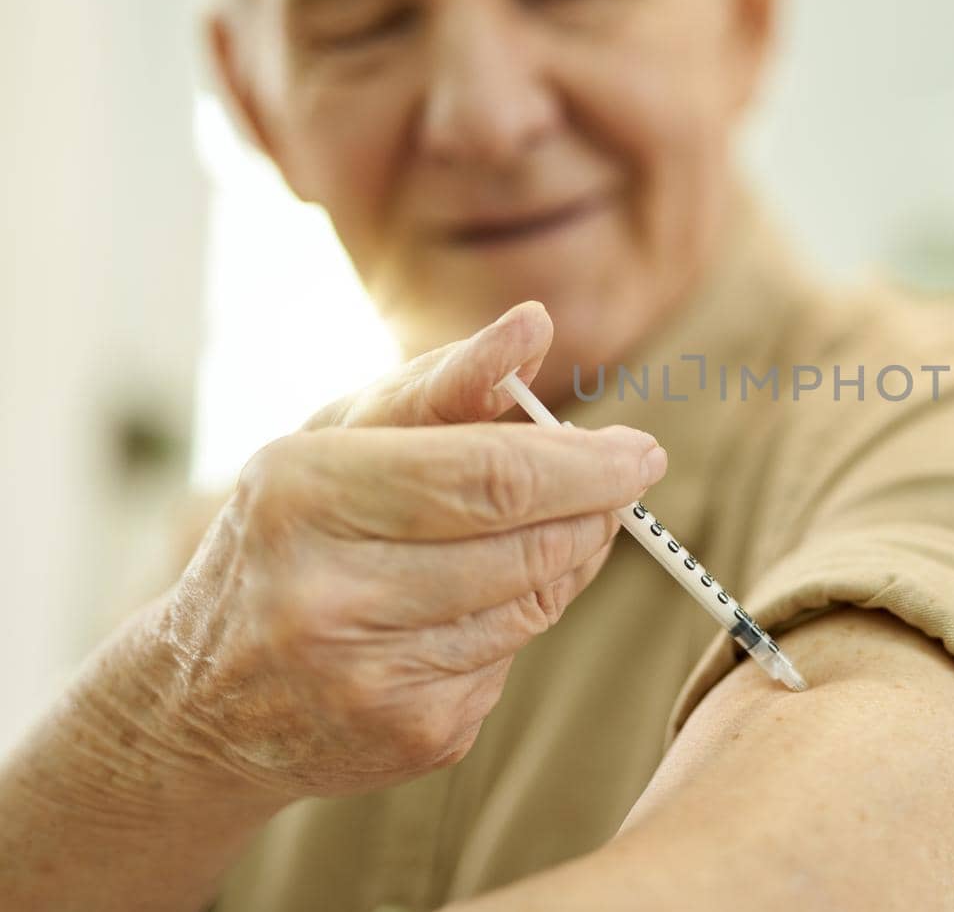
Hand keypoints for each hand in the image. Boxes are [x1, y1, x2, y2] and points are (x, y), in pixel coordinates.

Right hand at [155, 303, 665, 801]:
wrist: (201, 700)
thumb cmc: (289, 533)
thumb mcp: (340, 439)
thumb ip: (443, 382)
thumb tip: (534, 326)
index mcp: (302, 493)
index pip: (487, 477)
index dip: (584, 465)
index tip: (642, 452)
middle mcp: (326, 594)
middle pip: (525, 546)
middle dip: (595, 510)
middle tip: (624, 484)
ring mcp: (367, 678)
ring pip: (532, 607)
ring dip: (559, 563)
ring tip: (530, 537)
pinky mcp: (410, 737)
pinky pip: (511, 663)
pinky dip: (512, 627)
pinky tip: (460, 613)